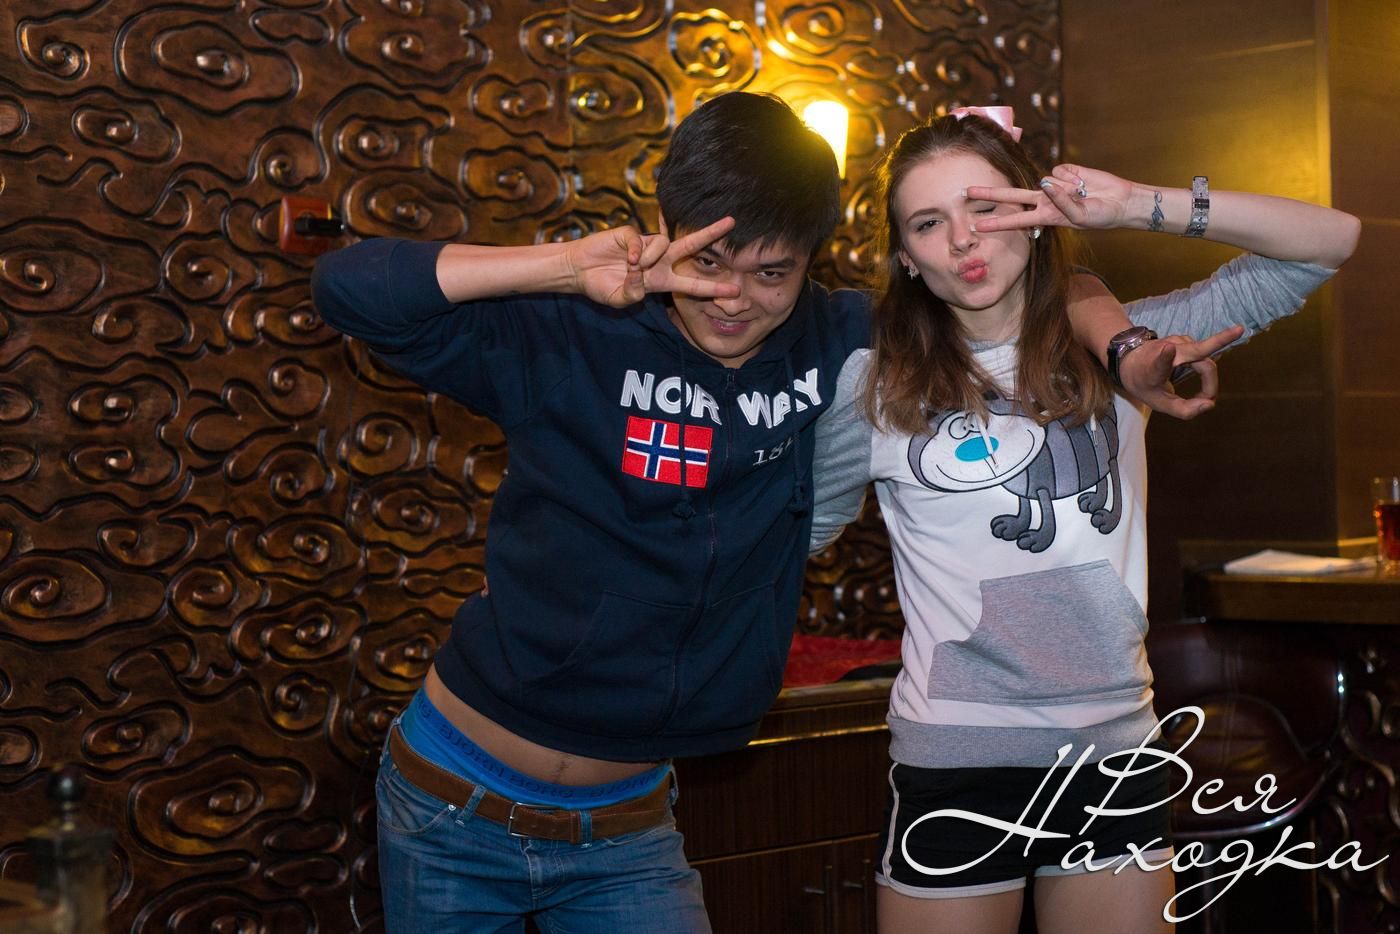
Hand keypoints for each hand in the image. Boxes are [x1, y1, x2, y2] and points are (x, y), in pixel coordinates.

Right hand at [565, 217, 740, 307]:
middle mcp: (659, 261)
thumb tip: (642, 275)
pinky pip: (642, 240)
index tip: (734, 291)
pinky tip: (627, 260)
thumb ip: (633, 293)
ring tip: (631, 268)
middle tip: (732, 222)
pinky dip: (636, 251)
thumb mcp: (620, 299)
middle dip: (710, 234)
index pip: (692, 284)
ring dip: (650, 260)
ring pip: (664, 245)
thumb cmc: (601, 287)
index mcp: (661, 280)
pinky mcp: (631, 234)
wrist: (579, 272)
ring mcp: (646, 245)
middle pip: (691, 246)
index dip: (713, 288)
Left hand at [967, 164, 1140, 233]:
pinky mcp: (1065, 171)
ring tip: (1083, 195)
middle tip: (966, 192)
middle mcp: (1044, 200)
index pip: (1016, 219)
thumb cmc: (1099, 216)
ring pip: (1046, 181)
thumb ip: (1060, 201)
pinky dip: (1075, 177)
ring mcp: (1054, 186)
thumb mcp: (1079, 216)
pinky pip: (1062, 171)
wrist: (1119, 202)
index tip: (977, 226)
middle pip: (1012, 195)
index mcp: (1045, 216)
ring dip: (1066, 189)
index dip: (997, 222)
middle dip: (990, 194)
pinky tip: (1085, 183)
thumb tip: (1045, 182)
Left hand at [1117, 325, 1244, 418]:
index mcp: (1154, 367)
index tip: (1169, 348)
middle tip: (1215, 391)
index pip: (1160, 361)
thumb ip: (1183, 409)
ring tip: (1202, 395)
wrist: (1130, 361)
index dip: (1165, 356)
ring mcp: (1177, 341)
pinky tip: (1201, 384)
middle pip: (1201, 355)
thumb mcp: (1158, 403)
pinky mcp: (1185, 339)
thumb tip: (1210, 404)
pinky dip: (1206, 372)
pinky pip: (1204, 357)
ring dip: (1209, 379)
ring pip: (1205, 360)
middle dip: (1216, 365)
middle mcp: (1166, 349)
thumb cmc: (1144, 383)